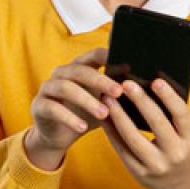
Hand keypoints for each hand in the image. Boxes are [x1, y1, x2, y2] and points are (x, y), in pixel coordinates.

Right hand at [23, 48, 121, 169]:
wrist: (60, 134)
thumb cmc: (88, 114)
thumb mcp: (106, 103)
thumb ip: (120, 93)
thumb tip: (150, 89)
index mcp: (81, 67)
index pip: (94, 54)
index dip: (109, 56)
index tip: (129, 65)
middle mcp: (62, 73)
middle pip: (80, 70)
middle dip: (101, 80)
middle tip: (119, 92)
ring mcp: (48, 88)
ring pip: (65, 87)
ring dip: (87, 100)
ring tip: (104, 114)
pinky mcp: (39, 106)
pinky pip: (52, 108)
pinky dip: (69, 118)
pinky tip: (82, 127)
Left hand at [99, 78, 189, 188]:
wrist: (185, 185)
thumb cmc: (185, 151)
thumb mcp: (188, 136)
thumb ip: (174, 118)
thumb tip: (149, 90)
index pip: (181, 115)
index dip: (169, 97)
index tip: (156, 80)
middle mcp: (176, 154)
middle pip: (156, 123)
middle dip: (140, 101)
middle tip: (125, 84)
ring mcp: (156, 165)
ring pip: (133, 137)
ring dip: (118, 115)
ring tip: (108, 98)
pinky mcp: (139, 173)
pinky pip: (122, 149)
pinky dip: (111, 132)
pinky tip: (105, 117)